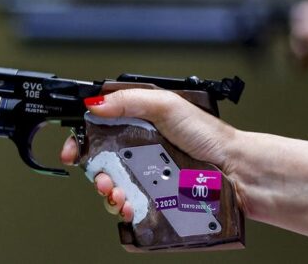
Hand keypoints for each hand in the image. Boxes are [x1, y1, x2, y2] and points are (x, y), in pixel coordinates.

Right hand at [60, 89, 238, 221]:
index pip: (97, 129)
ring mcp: (144, 175)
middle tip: (98, 176)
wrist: (235, 170)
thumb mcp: (165, 105)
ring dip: (106, 191)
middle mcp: (137, 149)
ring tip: (115, 192)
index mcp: (135, 122)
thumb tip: (94, 104)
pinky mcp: (153, 198)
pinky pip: (128, 206)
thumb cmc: (208, 135)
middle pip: (98, 161)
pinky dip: (122, 207)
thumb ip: (128, 101)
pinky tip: (128, 205)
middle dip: (92, 171)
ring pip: (110, 185)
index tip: (72, 150)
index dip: (80, 140)